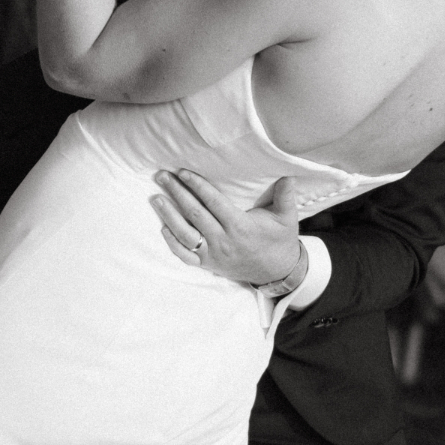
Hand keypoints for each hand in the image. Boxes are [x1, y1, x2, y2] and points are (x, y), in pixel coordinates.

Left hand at [150, 169, 306, 290]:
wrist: (276, 272)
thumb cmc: (280, 240)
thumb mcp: (287, 218)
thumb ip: (286, 196)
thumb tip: (288, 176)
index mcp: (240, 226)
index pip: (213, 202)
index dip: (197, 186)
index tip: (183, 172)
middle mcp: (223, 241)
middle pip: (195, 214)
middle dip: (177, 193)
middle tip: (162, 176)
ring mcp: (213, 255)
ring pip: (185, 234)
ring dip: (168, 215)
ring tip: (155, 198)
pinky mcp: (208, 265)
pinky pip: (185, 256)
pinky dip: (172, 243)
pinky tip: (163, 227)